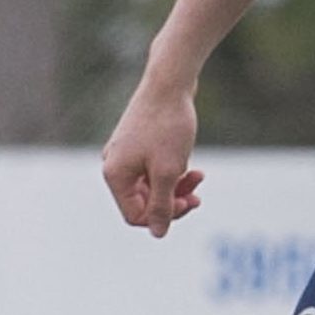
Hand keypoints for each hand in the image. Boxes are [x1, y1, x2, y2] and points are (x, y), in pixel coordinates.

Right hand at [101, 81, 204, 237]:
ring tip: (200, 176)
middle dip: (172, 200)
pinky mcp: (139, 141)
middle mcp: (115, 164)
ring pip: (151, 183)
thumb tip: (159, 233)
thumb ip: (163, 205)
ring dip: (176, 185)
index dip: (162, 217)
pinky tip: (192, 164)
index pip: (135, 215)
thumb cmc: (168, 125)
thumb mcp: (168, 171)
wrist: (170, 80)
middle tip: (198, 196)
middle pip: (143, 200)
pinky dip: (173, 169)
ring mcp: (126, 152)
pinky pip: (154, 167)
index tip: (187, 203)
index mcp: (115, 175)